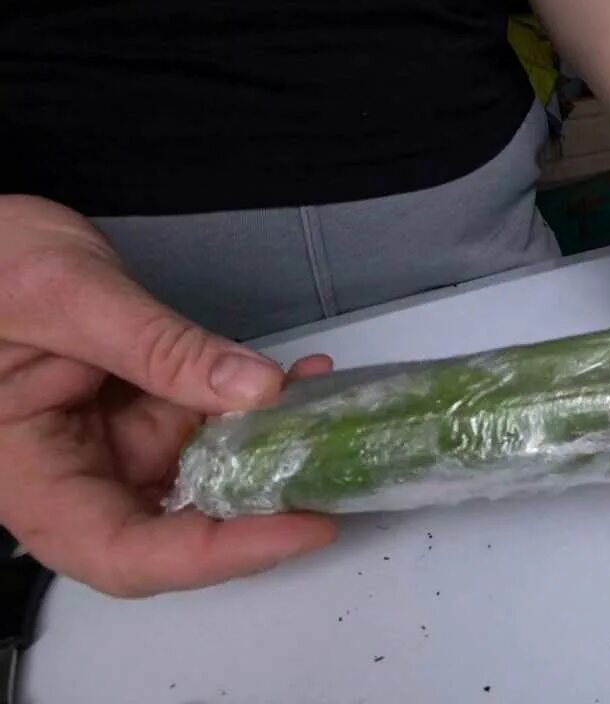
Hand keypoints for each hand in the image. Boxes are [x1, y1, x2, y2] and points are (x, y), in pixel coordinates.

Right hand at [0, 196, 336, 596]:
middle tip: (335, 480)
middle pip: (177, 529)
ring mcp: (115, 445)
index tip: (302, 529)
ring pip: (208, 476)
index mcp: (31, 479)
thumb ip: (159, 347)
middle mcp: (78, 478)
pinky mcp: (143, 412)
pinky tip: (303, 377)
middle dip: (263, 511)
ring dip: (273, 451)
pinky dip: (258, 406)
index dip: (219, 554)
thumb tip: (261, 390)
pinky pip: (210, 423)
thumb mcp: (67, 296)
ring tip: (327, 409)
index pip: (126, 552)